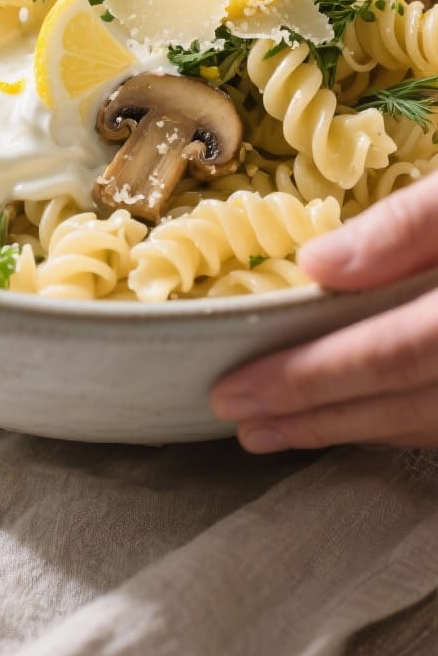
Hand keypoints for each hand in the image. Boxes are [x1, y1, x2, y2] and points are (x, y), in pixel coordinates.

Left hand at [210, 171, 437, 451]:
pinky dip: (390, 418)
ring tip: (272, 429)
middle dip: (315, 413)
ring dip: (348, 425)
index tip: (237, 387)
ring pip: (425, 419)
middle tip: (238, 417)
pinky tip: (344, 416)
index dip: (313, 376)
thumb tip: (317, 265)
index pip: (394, 353)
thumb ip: (407, 225)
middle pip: (404, 399)